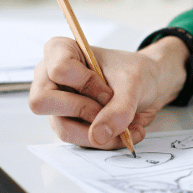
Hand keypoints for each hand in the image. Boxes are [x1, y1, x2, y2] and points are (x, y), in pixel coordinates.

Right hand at [28, 36, 188, 149]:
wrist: (149, 85)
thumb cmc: (135, 72)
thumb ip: (118, 108)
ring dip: (100, 133)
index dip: (86, 83)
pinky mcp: (69, 124)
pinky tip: (128, 131)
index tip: (109, 89)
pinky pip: (79, 140)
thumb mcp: (133, 84)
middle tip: (112, 107)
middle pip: (42, 102)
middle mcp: (50, 79)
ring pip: (63, 128)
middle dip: (84, 110)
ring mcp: (57, 104)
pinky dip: (106, 140)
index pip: (58, 70)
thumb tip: (98, 136)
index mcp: (60, 52)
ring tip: (129, 126)